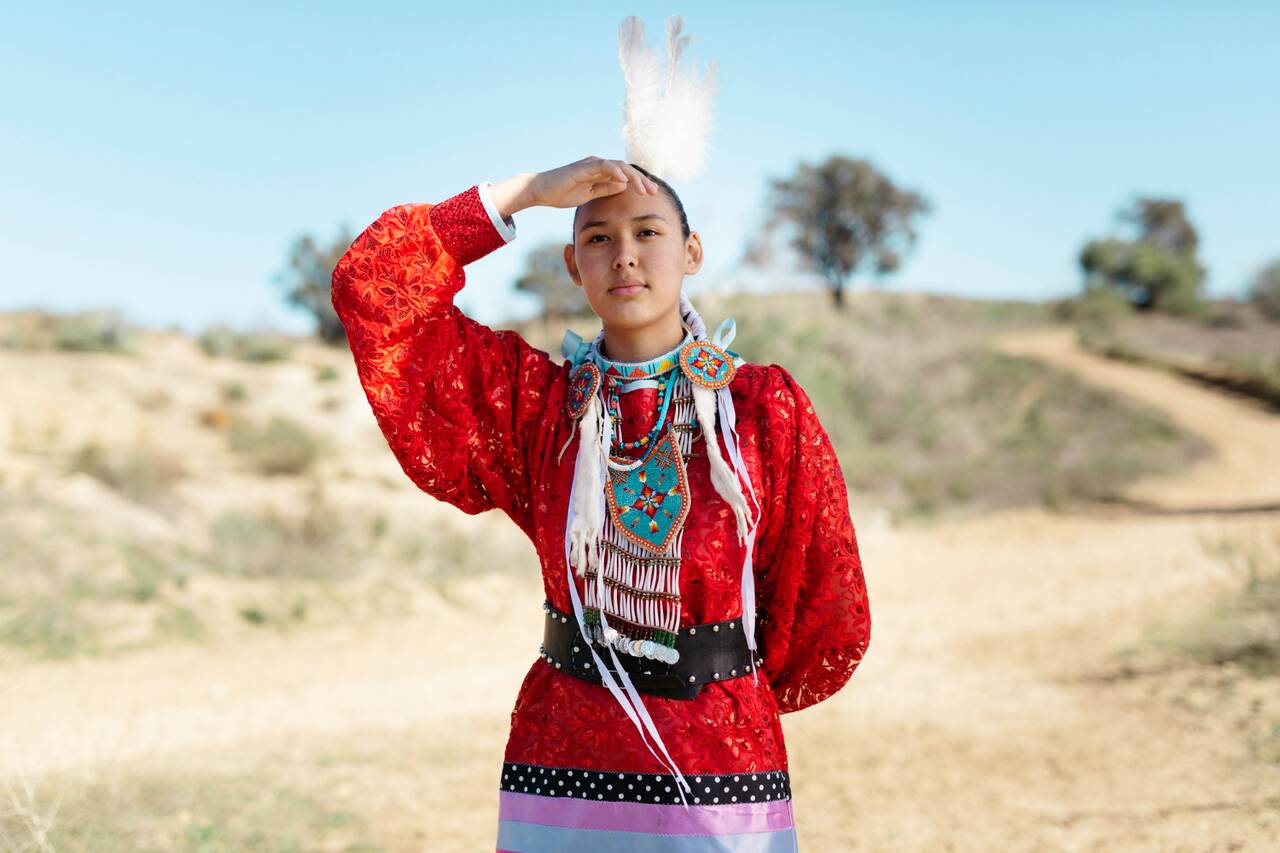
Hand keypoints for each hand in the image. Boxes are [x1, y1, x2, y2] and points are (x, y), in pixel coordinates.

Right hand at [528, 156, 660, 208]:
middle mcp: (598, 165)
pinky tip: (625, 180)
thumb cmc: (563, 193)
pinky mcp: (584, 166)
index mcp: (601, 172)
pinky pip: (603, 166)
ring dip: (633, 177)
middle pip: (626, 170)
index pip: (626, 176)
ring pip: (619, 166)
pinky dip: (615, 171)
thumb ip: (606, 189)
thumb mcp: (590, 195)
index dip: (640, 183)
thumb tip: (624, 186)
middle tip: (654, 192)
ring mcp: (591, 164)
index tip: (652, 194)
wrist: (542, 191)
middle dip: (642, 180)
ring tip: (644, 188)